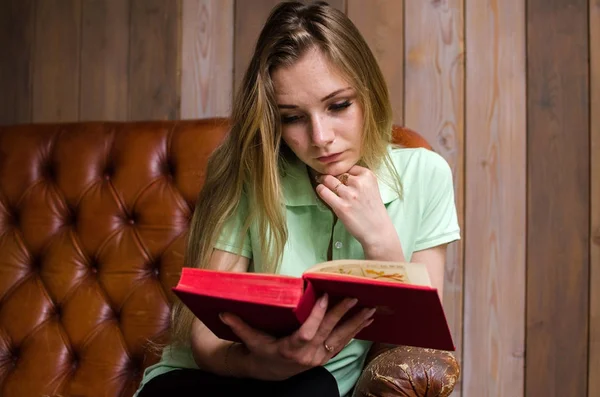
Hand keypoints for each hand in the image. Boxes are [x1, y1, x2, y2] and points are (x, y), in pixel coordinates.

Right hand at [219, 294, 375, 380]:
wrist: (271, 372)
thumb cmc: (261, 352)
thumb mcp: (250, 340)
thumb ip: (239, 325)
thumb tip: (223, 311)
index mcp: (290, 349)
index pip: (306, 332)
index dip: (316, 315)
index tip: (324, 296)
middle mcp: (308, 355)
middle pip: (328, 332)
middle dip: (342, 313)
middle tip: (354, 296)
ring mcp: (319, 357)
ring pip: (341, 338)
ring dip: (356, 322)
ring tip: (370, 308)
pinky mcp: (326, 356)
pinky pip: (343, 343)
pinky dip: (356, 330)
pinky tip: (367, 319)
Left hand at [315, 166, 396, 248]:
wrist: (378, 231)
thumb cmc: (373, 211)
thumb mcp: (371, 188)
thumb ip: (359, 180)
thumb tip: (338, 174)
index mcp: (368, 176)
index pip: (349, 167)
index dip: (342, 172)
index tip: (338, 176)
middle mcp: (359, 183)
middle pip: (338, 172)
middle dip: (331, 175)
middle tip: (325, 177)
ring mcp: (349, 195)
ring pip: (328, 180)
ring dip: (323, 180)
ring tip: (321, 182)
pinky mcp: (341, 206)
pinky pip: (324, 192)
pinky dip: (320, 189)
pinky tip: (320, 190)